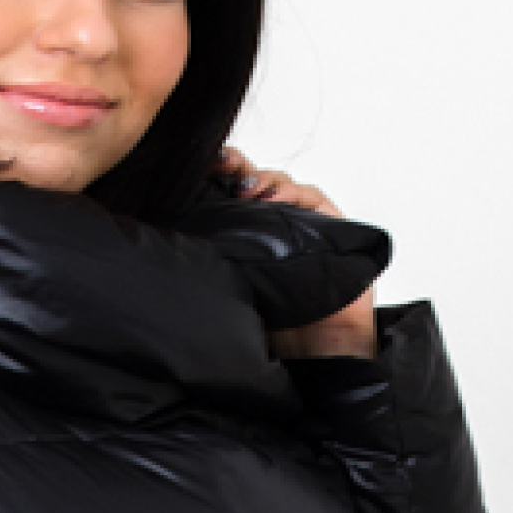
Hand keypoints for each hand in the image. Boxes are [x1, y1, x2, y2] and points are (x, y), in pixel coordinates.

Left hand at [217, 144, 378, 360]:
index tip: (204, 167)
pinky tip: (275, 199)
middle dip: (239, 166)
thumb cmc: (279, 324)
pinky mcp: (331, 223)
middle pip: (256, 180)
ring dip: (264, 180)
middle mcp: (275, 221)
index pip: (231, 192)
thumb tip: (180, 245)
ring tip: (247, 189)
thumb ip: (220, 261)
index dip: (220, 174)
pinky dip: (294, 194)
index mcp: (249, 232)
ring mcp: (304, 220)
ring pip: (282, 184)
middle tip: (223, 165)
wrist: (318, 347)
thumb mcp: (236, 288)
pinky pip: (312, 198)